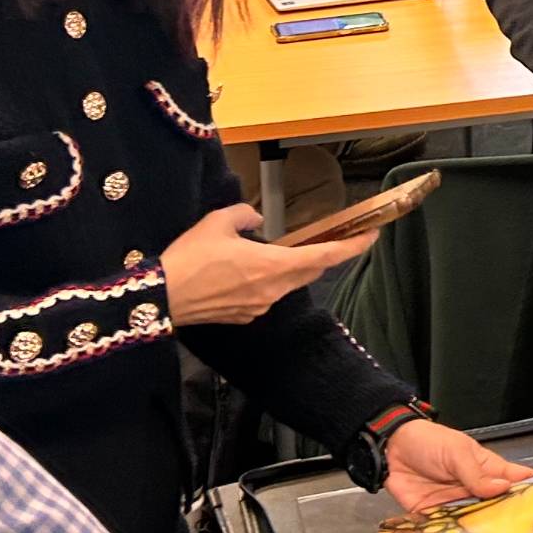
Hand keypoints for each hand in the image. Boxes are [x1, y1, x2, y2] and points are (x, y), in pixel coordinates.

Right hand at [159, 204, 368, 328]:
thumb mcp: (218, 222)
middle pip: (311, 271)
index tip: (371, 236)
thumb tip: (256, 220)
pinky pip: (266, 295)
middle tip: (338, 238)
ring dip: (293, 267)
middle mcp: (273, 290)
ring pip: (288, 283)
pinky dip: (268, 280)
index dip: (353, 246)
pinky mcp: (243, 316)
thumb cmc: (190, 257)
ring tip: (285, 250)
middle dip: (326, 254)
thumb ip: (245, 215)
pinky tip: (249, 269)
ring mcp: (259, 306)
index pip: (325, 256)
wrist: (160, 297)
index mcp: (274, 266)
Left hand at [381, 419, 532, 515]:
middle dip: (509, 522)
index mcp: (488, 470)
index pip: (516, 482)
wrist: (391, 449)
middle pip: (498, 510)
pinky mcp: (434, 517)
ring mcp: (456, 506)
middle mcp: (475, 491)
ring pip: (475, 525)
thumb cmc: (429, 441)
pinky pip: (447, 532)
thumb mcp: (457, 452)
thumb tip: (502, 488)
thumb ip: (476, 473)